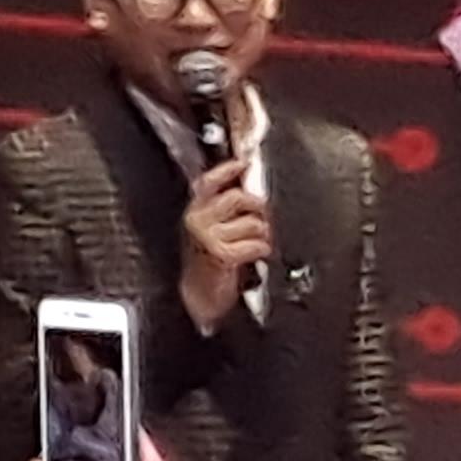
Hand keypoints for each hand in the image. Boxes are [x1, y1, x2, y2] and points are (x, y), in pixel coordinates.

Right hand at [176, 159, 270, 332]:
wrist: (200, 296)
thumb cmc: (210, 263)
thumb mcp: (214, 231)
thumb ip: (226, 211)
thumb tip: (249, 191)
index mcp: (196, 210)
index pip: (209, 181)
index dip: (227, 171)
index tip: (243, 164)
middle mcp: (198, 219)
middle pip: (239, 198)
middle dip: (259, 208)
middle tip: (264, 218)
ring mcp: (207, 236)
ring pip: (252, 222)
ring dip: (263, 235)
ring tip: (257, 244)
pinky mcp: (220, 253)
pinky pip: (256, 243)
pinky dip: (262, 250)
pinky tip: (255, 256)